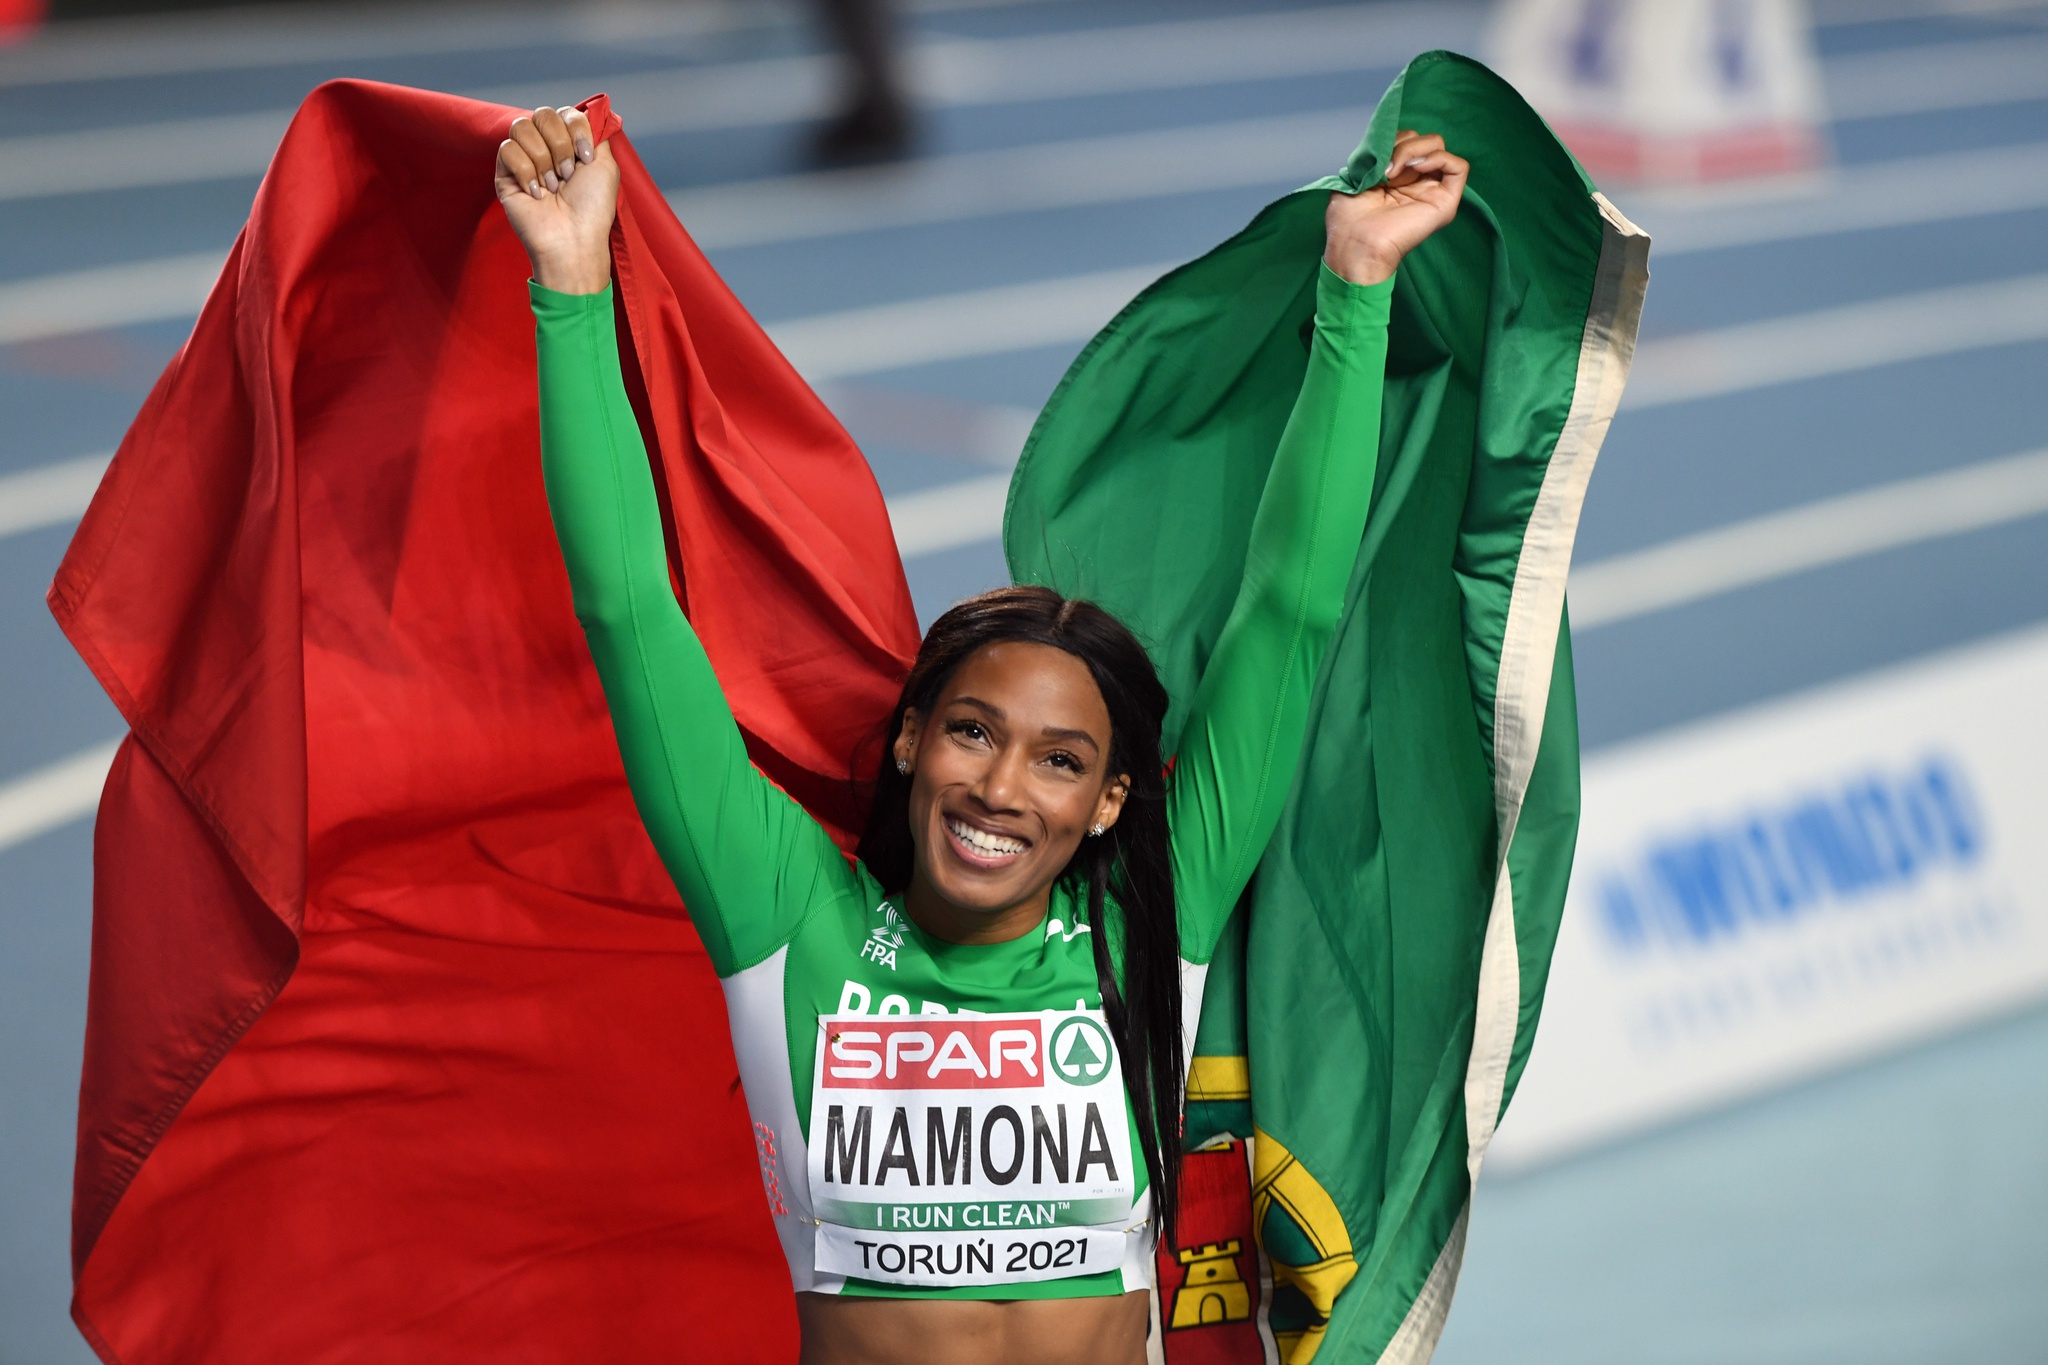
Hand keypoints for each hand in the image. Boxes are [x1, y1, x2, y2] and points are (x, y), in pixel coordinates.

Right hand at [495, 105, 618, 294]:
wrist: (572, 240)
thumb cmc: (593, 209)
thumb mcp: (605, 165)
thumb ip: (595, 133)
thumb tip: (587, 111)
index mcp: (570, 145)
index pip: (565, 112)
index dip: (576, 130)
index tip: (586, 158)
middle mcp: (546, 148)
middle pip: (543, 114)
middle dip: (560, 144)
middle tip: (568, 175)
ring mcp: (524, 159)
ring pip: (522, 128)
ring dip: (543, 160)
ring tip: (552, 187)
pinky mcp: (505, 174)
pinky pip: (507, 149)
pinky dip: (525, 171)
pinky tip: (536, 194)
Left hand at [1323, 130, 1468, 285]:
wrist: (1355, 244)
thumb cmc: (1349, 218)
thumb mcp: (1359, 173)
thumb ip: (1378, 152)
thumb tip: (1393, 140)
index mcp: (1397, 176)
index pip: (1407, 138)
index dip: (1392, 140)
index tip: (1375, 160)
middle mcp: (1417, 181)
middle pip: (1425, 139)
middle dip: (1403, 144)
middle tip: (1385, 169)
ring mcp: (1432, 191)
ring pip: (1439, 147)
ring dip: (1414, 150)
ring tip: (1394, 173)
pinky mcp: (1445, 202)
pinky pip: (1459, 167)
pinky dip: (1439, 158)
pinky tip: (1417, 168)